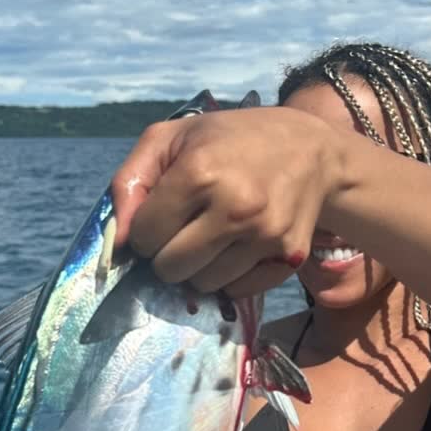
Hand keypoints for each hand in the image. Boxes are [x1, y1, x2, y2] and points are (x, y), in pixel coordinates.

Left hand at [110, 106, 342, 298]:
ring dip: (198, 267)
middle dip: (168, 253)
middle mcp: (235, 207)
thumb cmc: (231, 141)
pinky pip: (236, 292)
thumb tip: (118, 243)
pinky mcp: (287, 258)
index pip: (144, 237)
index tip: (164, 214)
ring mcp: (265, 236)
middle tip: (185, 229)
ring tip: (213, 235)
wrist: (313, 152)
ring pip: (201, 285)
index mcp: (200, 172)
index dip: (147, 228)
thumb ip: (130, 181)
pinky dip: (229, 276)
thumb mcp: (172, 138)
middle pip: (169, 268)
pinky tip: (239, 246)